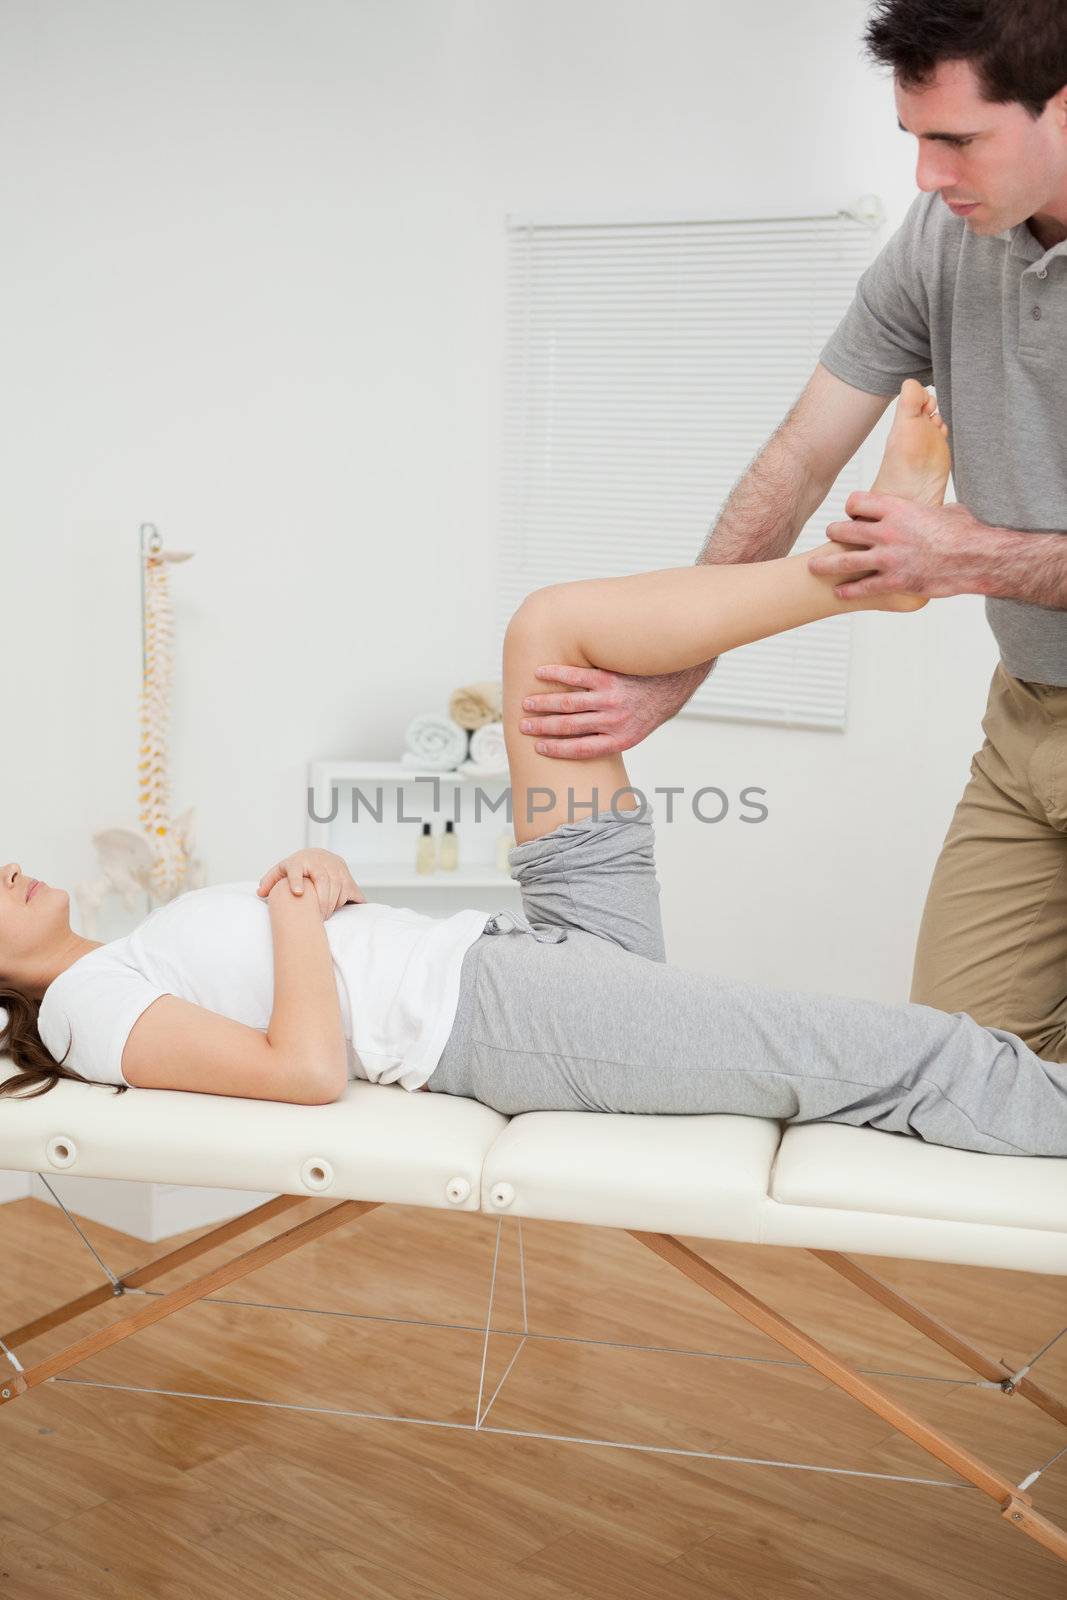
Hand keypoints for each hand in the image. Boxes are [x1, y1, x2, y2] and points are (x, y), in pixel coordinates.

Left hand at [257, 848, 365, 917]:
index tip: (297, 893)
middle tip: (317, 918)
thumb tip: (261, 893)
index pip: (295, 869)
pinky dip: (344, 901)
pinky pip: (349, 889)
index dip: (296, 880)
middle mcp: (318, 861)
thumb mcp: (282, 871)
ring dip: (332, 904)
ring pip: (338, 885)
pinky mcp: (347, 873)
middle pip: (322, 880)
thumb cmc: (297, 867)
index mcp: (298, 861)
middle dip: (321, 902)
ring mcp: (335, 866)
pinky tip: (336, 909)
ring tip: (324, 916)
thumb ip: (270, 881)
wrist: (318, 855)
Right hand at [518, 660, 711, 758]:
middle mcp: (614, 721)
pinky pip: (578, 677)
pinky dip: (557, 675)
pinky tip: (540, 673)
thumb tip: (578, 745)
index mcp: (619, 740)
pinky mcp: (610, 678)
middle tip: (523, 727)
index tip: (538, 748)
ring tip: (526, 704)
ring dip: (544, 703)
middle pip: (569, 726)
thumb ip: (608, 737)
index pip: (580, 749)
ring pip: (570, 703)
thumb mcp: (634, 731)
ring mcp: (611, 698)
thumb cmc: (647, 709)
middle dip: (543, 727)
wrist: (672, 682)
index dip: (556, 750)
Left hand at [812, 494, 984, 599]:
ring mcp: (887, 558)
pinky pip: (862, 587)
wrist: (976, 558)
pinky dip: (848, 591)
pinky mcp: (893, 581)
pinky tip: (839, 592)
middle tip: (831, 535)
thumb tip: (938, 510)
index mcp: (897, 508)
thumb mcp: (946, 510)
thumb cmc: (966, 532)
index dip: (852, 506)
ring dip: (826, 564)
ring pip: (844, 560)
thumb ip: (931, 510)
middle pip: (844, 529)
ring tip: (814, 566)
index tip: (853, 512)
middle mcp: (886, 532)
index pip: (858, 501)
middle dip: (835, 532)